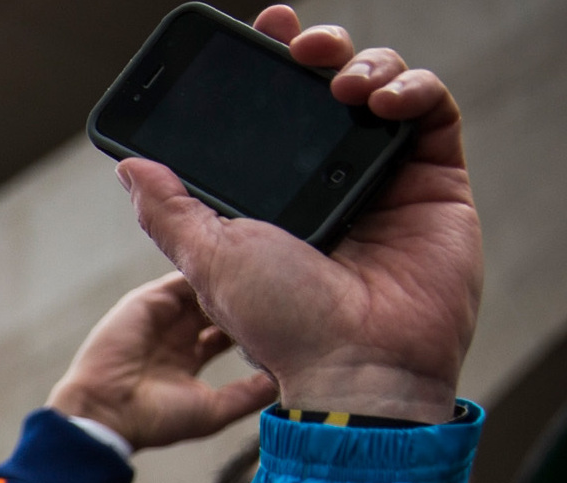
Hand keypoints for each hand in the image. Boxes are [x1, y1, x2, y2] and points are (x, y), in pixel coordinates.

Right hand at [48, 274, 277, 448]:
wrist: (106, 412)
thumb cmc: (153, 419)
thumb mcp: (214, 410)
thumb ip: (248, 395)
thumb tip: (285, 384)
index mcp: (188, 360)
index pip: (226, 333)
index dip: (252, 324)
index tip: (285, 316)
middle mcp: (176, 335)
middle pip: (218, 307)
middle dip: (244, 298)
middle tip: (281, 285)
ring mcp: (161, 317)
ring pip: (203, 289)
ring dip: (230, 281)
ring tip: (265, 270)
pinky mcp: (148, 301)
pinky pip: (182, 277)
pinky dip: (206, 270)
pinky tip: (236, 266)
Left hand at [117, 9, 478, 422]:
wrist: (356, 365)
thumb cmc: (282, 324)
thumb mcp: (209, 260)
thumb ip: (172, 212)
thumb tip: (130, 166)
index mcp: (277, 200)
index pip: (272, 118)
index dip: (268, 68)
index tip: (260, 32)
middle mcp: (332, 184)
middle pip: (329, 91)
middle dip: (316, 52)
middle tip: (299, 44)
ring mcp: (386, 181)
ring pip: (382, 89)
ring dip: (364, 65)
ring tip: (343, 82)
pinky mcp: (436, 182)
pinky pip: (433, 111)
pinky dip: (413, 88)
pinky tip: (385, 98)